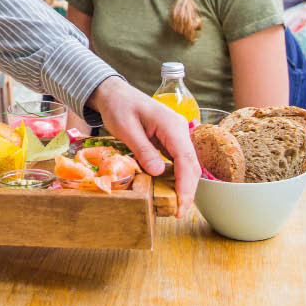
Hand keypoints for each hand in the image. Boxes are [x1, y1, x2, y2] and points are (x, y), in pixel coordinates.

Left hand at [90, 75, 199, 216]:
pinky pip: (178, 161)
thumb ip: (142, 150)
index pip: (185, 158)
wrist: (115, 93)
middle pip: (191, 164)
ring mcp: (176, 135)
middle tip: (179, 212)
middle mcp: (179, 130)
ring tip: (176, 206)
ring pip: (187, 164)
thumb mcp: (126, 129)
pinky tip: (171, 190)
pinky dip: (177, 177)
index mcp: (171, 125)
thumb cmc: (118, 107)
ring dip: (184, 185)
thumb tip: (158, 173)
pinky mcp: (170, 140)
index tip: (181, 203)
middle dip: (188, 189)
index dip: (185, 184)